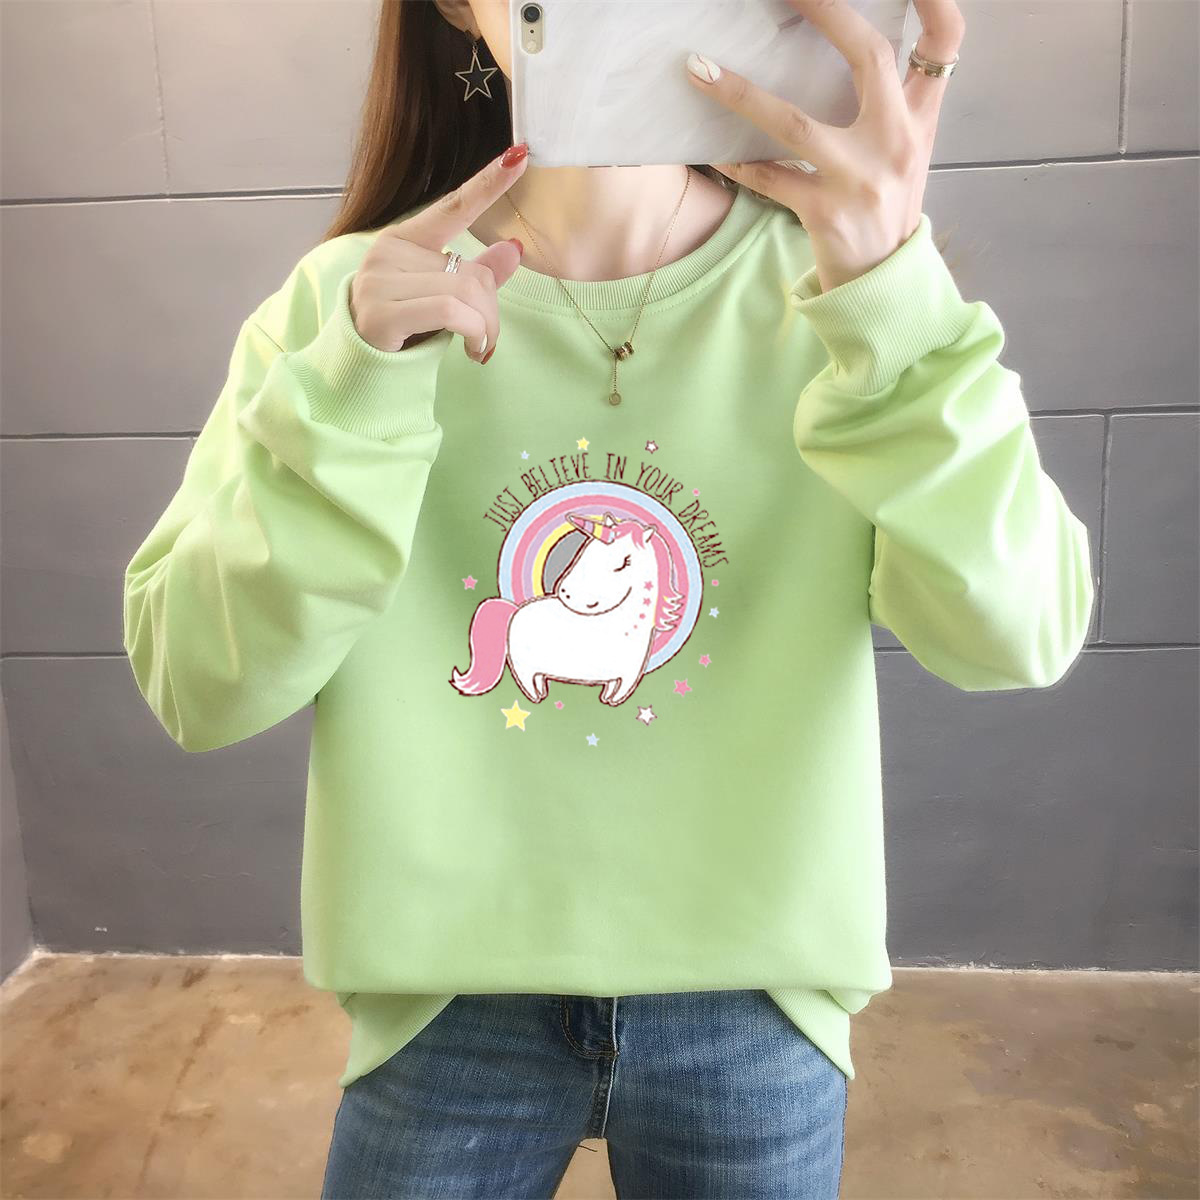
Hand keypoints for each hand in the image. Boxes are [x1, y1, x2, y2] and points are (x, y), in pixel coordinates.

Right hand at [350, 143, 529, 363]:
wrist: (361, 369)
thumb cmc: (404, 330)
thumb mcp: (444, 297)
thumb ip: (477, 274)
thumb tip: (515, 248)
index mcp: (402, 241)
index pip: (452, 207)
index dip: (487, 184)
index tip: (520, 156)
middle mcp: (386, 253)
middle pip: (471, 271)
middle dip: (491, 310)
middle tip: (490, 337)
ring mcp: (379, 282)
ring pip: (464, 292)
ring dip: (485, 327)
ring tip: (479, 347)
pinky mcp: (381, 313)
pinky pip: (451, 312)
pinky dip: (473, 332)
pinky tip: (471, 349)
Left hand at [684, 0, 963, 292]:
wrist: (885, 287)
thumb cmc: (885, 211)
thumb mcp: (904, 154)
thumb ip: (889, 105)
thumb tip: (848, 49)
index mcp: (921, 120)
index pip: (947, 41)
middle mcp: (897, 141)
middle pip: (868, 57)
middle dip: (826, 11)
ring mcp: (861, 178)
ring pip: (794, 122)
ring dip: (741, 93)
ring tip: (699, 69)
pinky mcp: (826, 213)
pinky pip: (769, 178)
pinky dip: (738, 162)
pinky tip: (712, 149)